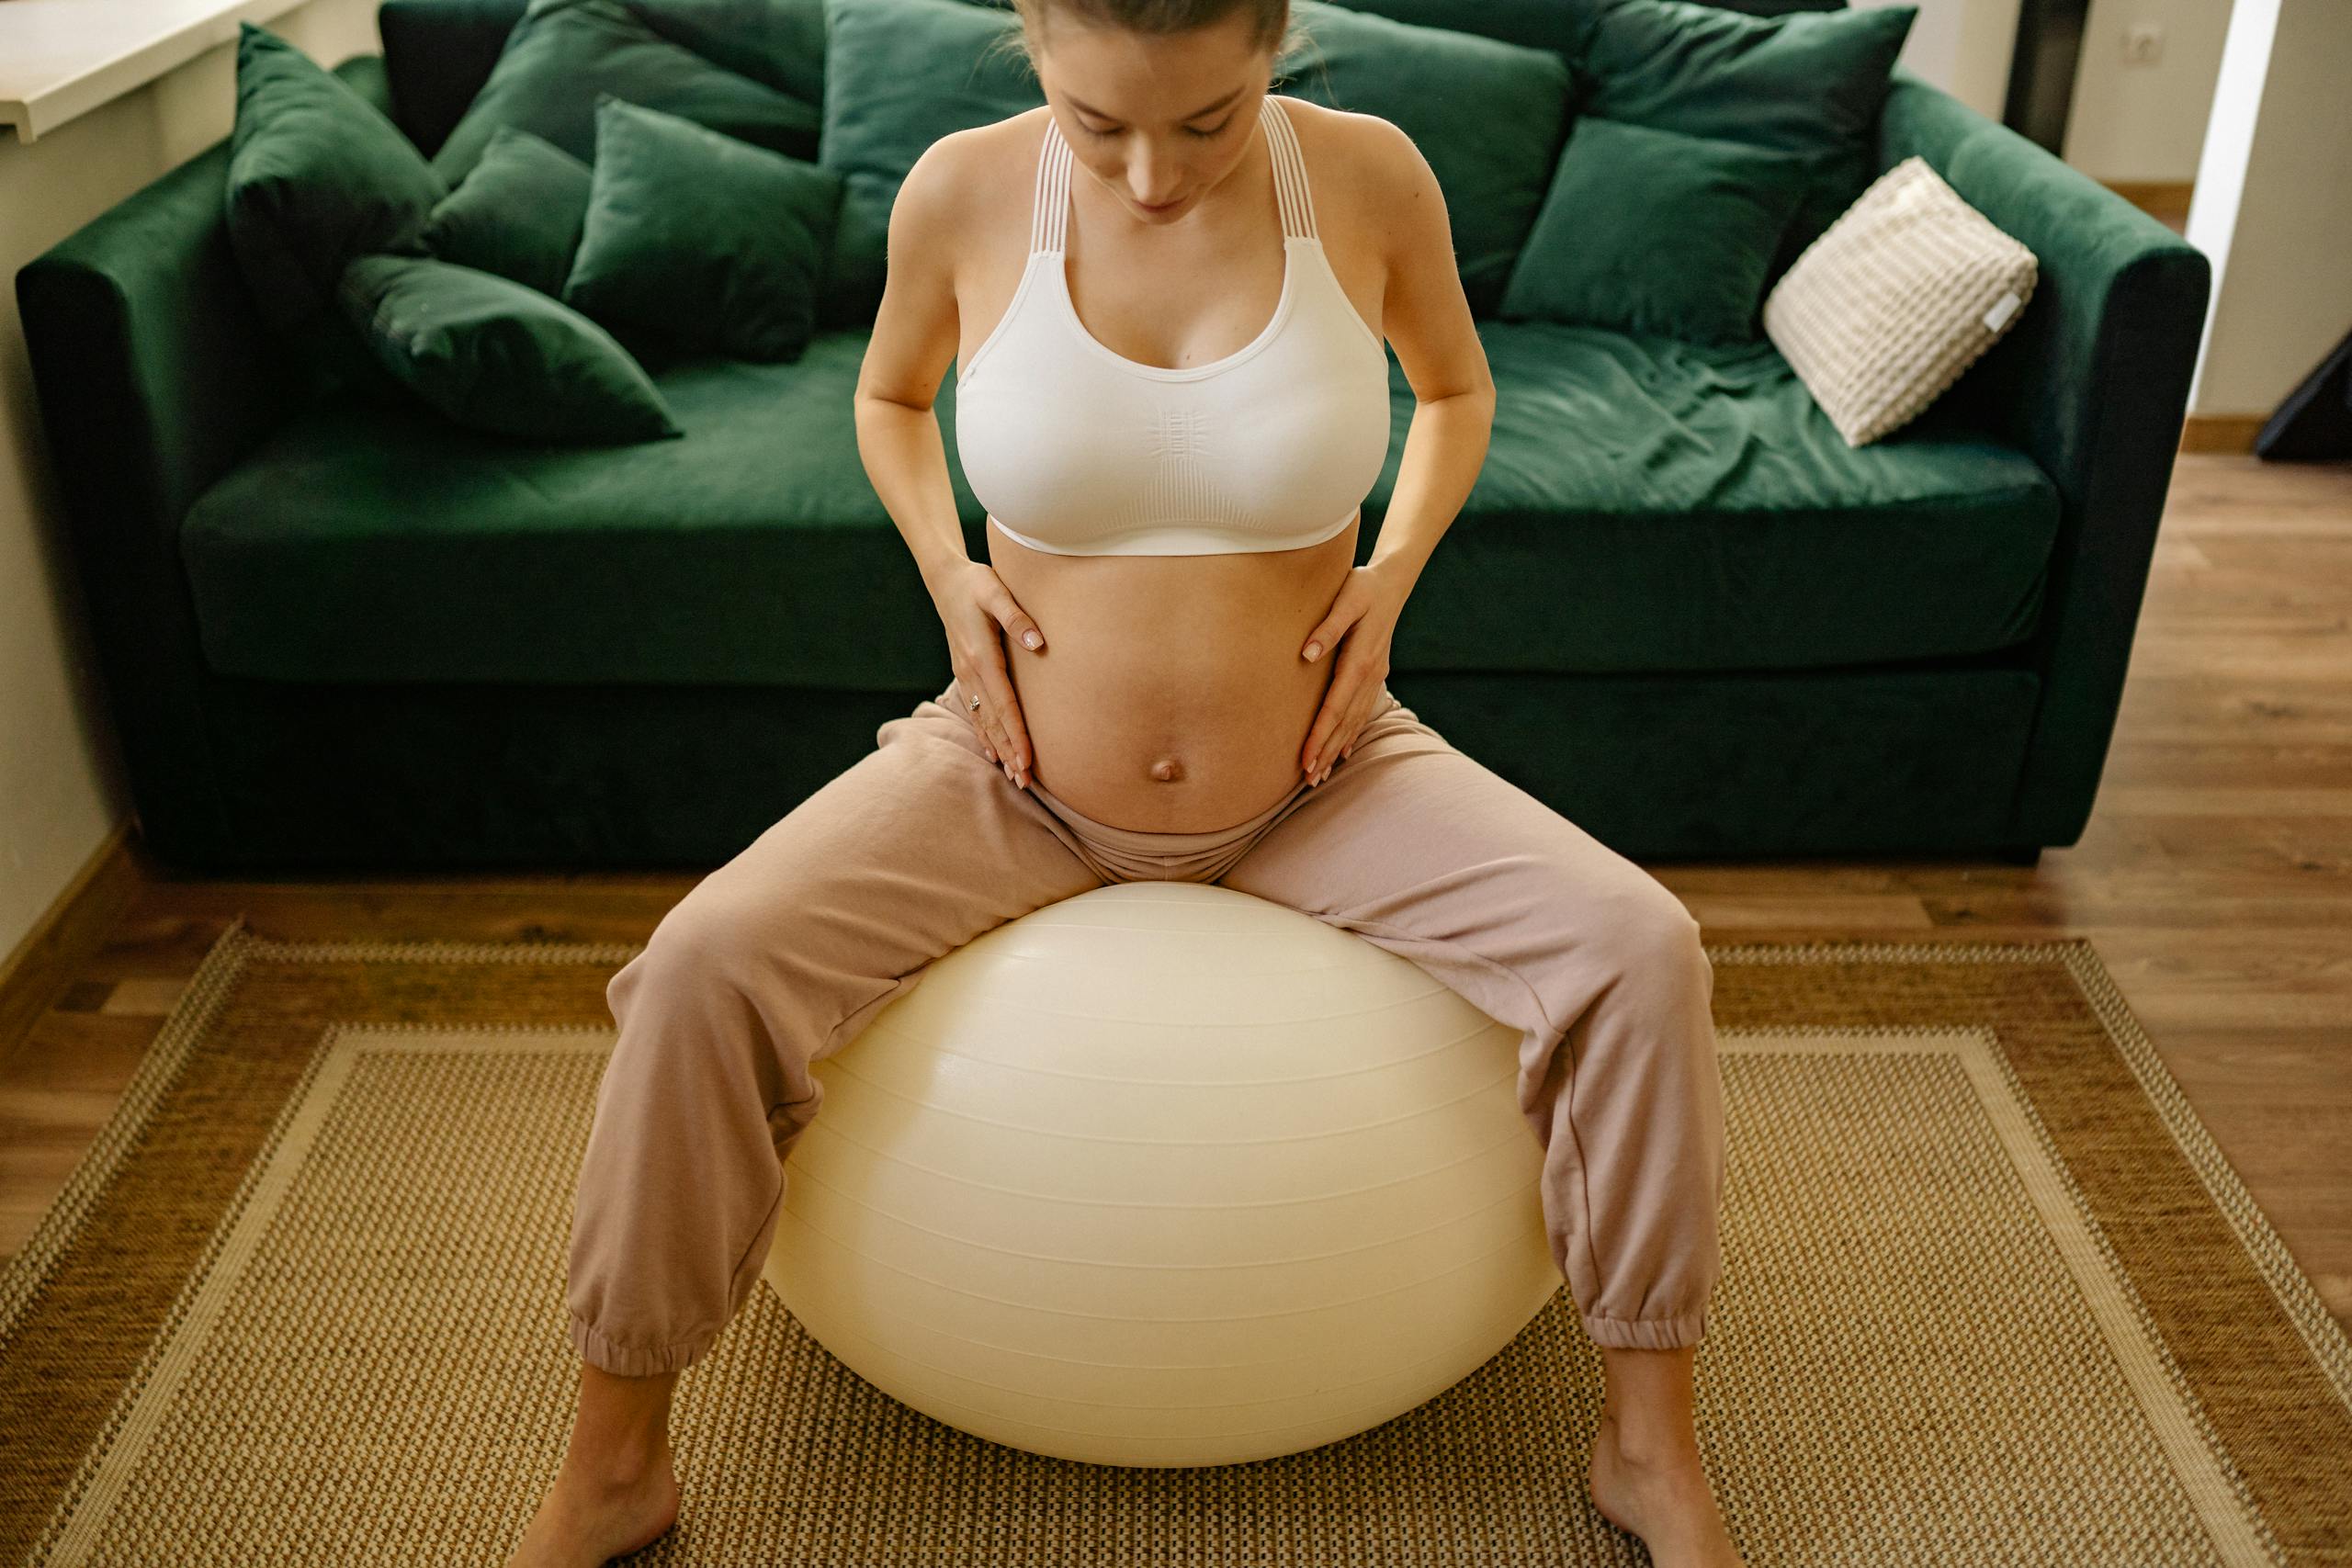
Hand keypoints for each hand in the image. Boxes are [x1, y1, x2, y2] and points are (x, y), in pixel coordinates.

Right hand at [930, 560, 1044, 787]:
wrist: (945, 579)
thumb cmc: (975, 582)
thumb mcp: (996, 592)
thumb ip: (1017, 617)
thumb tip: (1037, 643)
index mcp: (981, 657)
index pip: (1003, 705)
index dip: (1016, 735)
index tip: (1027, 760)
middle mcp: (970, 672)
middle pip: (993, 722)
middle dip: (1009, 753)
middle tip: (1025, 782)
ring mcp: (964, 674)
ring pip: (983, 720)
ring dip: (998, 748)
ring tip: (1013, 775)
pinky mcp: (964, 673)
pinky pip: (975, 711)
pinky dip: (984, 733)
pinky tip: (992, 751)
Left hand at [1297, 562, 1409, 785]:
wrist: (1392, 581)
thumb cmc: (1363, 586)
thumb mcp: (1346, 599)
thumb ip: (1328, 628)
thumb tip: (1307, 655)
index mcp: (1360, 660)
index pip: (1335, 707)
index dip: (1320, 735)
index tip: (1305, 758)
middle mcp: (1370, 675)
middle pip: (1345, 722)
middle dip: (1327, 752)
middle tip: (1308, 779)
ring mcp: (1376, 676)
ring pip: (1355, 721)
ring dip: (1338, 748)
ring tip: (1321, 774)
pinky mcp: (1375, 674)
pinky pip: (1363, 711)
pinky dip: (1352, 733)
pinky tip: (1345, 752)